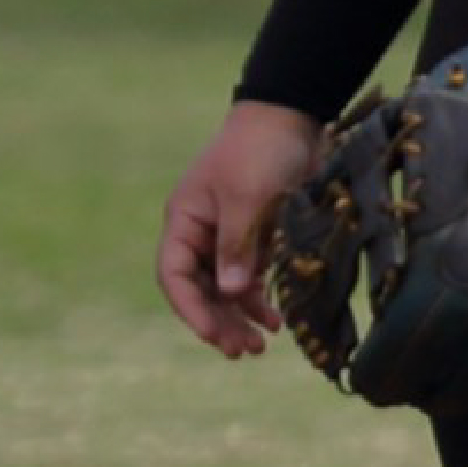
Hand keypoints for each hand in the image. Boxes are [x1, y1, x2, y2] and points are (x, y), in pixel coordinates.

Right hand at [159, 101, 321, 357]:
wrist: (293, 114)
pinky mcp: (256, 234)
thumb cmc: (261, 149)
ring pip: (225, 288)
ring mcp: (228, 234)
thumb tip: (229, 291)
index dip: (191, 310)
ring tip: (261, 346)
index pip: (174, 275)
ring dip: (240, 316)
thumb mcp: (247, 196)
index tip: (214, 337)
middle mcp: (201, 232)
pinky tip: (276, 319)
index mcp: (184, 220)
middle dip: (219, 322)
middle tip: (244, 352)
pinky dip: (260, 298)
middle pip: (200, 288)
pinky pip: (250, 276)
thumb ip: (236, 244)